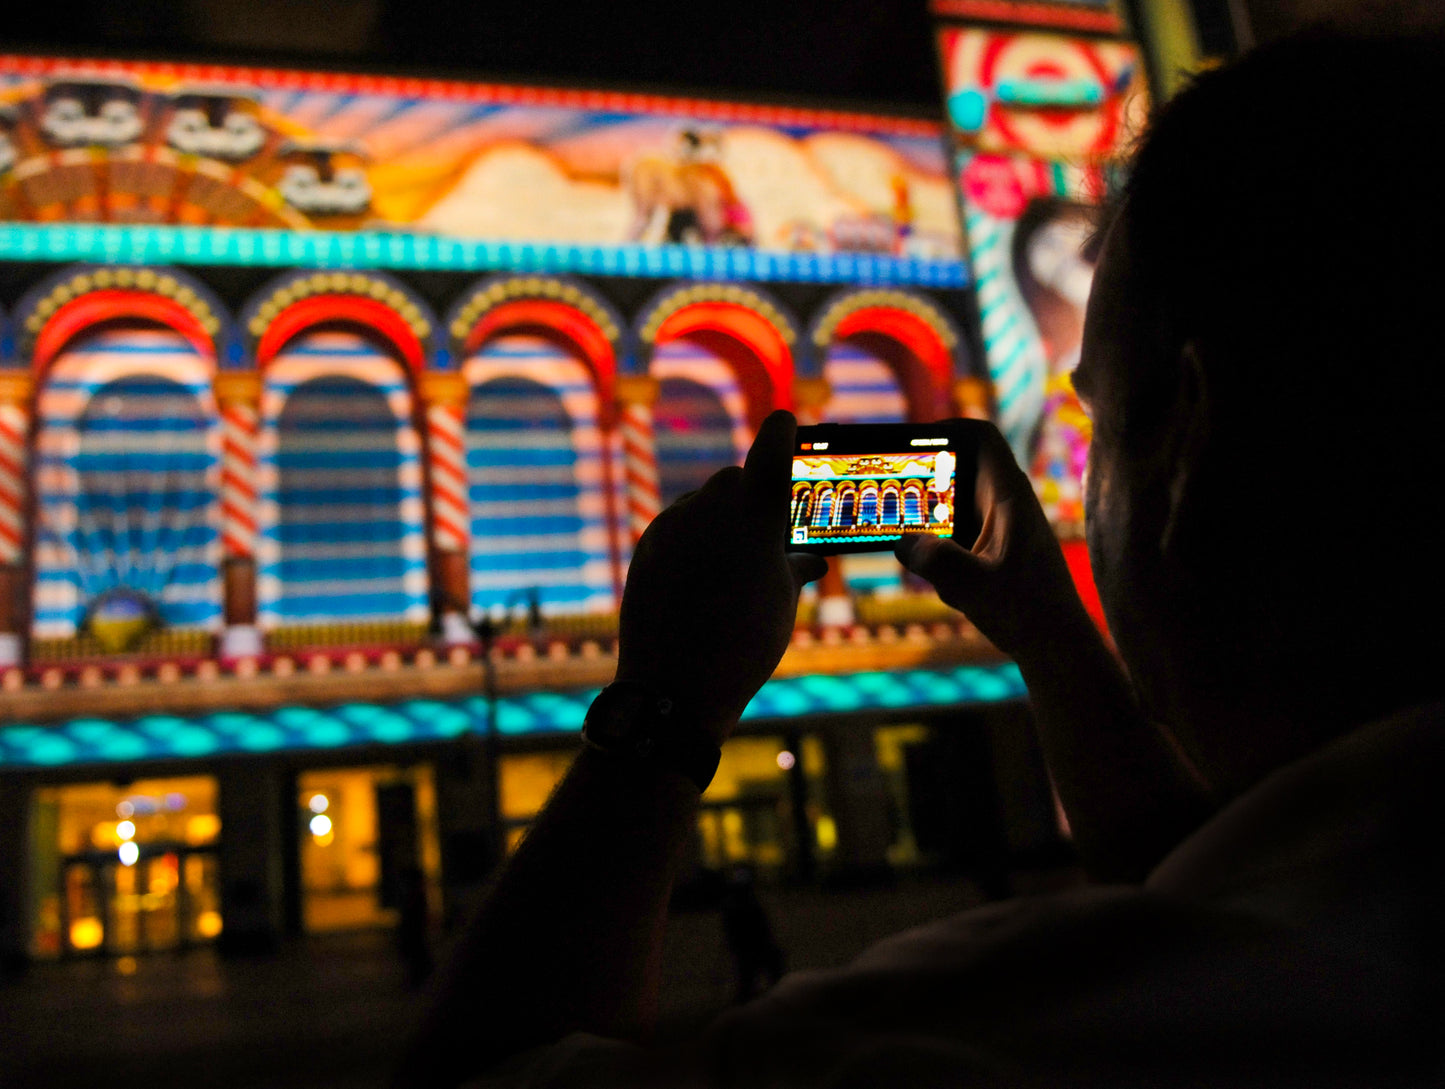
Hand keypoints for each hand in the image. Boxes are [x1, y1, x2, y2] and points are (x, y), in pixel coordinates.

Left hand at [616, 410, 826, 745]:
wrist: (674, 685)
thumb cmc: (744, 645)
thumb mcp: (782, 604)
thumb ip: (795, 567)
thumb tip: (812, 559)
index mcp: (758, 513)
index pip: (773, 446)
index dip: (783, 433)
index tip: (788, 424)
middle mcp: (713, 506)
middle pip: (735, 478)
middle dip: (751, 495)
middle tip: (766, 532)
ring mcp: (675, 523)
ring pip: (703, 502)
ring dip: (720, 519)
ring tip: (731, 566)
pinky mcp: (648, 543)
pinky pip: (677, 526)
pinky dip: (692, 540)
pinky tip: (699, 579)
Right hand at [895, 419, 1089, 660]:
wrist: (1056, 647)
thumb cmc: (1029, 614)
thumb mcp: (977, 589)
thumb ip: (941, 563)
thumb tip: (904, 541)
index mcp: (1008, 498)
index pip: (982, 437)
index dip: (946, 428)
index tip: (910, 442)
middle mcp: (1003, 505)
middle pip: (958, 466)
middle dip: (921, 475)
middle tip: (885, 486)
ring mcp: (997, 528)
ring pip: (952, 502)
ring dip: (923, 513)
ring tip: (892, 526)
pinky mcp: (990, 551)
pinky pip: (953, 530)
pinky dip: (931, 541)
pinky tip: (921, 568)